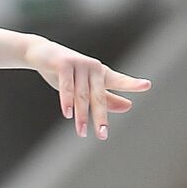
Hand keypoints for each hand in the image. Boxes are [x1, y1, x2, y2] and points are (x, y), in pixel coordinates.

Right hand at [24, 36, 150, 139]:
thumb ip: (106, 96)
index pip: (118, 80)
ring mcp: (79, 65)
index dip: (131, 84)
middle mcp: (93, 67)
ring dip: (81, 115)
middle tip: (102, 134)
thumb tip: (128, 106)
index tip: (146, 86)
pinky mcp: (63, 64)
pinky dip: (67, 100)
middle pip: (98, 96)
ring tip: (81, 132)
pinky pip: (66, 86)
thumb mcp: (84, 85)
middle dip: (100, 116)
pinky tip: (68, 114)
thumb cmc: (64, 71)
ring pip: (81, 95)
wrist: (40, 53)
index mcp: (101, 72)